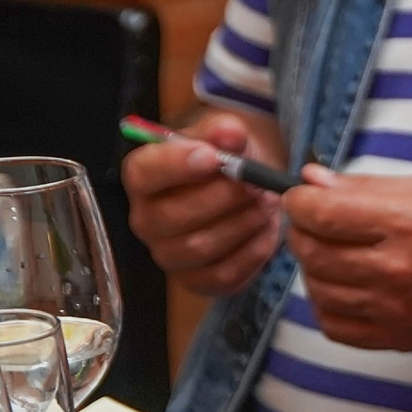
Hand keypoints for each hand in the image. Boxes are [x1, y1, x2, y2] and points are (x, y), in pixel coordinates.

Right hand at [124, 112, 283, 296]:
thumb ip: (225, 133)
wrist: (245, 190)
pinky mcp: (196, 279)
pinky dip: (253, 251)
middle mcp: (146, 219)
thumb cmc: (227, 161)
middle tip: (258, 185)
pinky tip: (268, 229)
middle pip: (172, 217)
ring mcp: (168, 254)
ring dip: (242, 223)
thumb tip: (230, 132)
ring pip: (199, 247)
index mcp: (144, 177)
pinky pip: (222, 274)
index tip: (211, 156)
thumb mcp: (226, 138)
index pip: (143, 174)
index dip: (175, 166)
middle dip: (222, 198)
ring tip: (268, 204)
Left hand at [284, 169, 411, 351]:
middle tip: (313, 221)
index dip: (299, 201)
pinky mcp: (392, 337)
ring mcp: (393, 308)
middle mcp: (397, 269)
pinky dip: (327, 303)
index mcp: (407, 223)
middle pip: (313, 251)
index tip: (300, 196)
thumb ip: (361, 186)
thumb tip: (310, 180)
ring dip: (314, 266)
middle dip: (302, 230)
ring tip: (333, 252)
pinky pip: (331, 323)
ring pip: (317, 287)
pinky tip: (345, 286)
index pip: (323, 213)